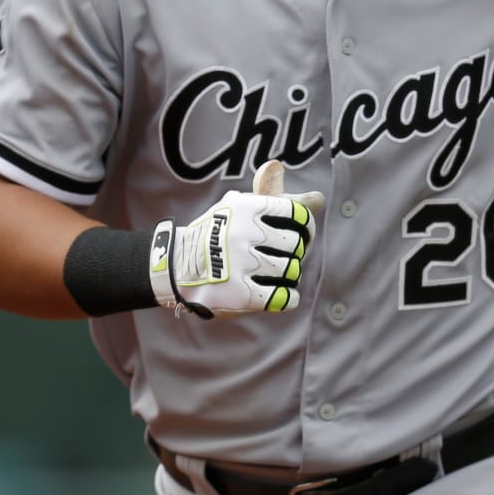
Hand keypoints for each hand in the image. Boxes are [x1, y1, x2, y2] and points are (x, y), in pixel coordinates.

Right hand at [149, 160, 324, 318]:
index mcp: (247, 207)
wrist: (175, 266)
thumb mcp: (239, 206)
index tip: (300, 233)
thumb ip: (276, 196)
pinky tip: (283, 295)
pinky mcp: (238, 294)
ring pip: (291, 270)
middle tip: (283, 256)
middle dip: (295, 252)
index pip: (299, 215)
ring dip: (289, 274)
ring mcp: (240, 264)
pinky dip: (289, 298)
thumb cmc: (219, 232)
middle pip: (297, 245)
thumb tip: (319, 199)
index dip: (305, 227)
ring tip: (276, 275)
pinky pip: (283, 298)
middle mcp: (243, 233)